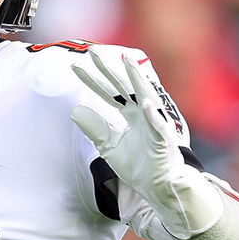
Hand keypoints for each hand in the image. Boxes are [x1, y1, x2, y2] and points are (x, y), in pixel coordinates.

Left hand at [70, 49, 221, 238]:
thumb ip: (95, 128)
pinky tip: (144, 103)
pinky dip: (152, 115)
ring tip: (126, 60)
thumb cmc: (139, 166)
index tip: (76, 67)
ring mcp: (153, 124)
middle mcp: (142, 114)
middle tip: (92, 52)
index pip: (108, 93)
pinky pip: (158, 126)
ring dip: (136, 79)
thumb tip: (75, 110)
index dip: (92, 81)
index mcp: (130, 115)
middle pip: (122, 87)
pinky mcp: (162, 140)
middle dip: (108, 69)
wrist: (158, 187)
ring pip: (144, 96)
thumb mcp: (108, 147)